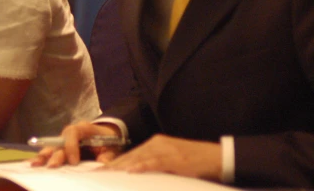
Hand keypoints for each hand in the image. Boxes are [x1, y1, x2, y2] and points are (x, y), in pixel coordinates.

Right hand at [31, 121, 123, 166]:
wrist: (109, 135)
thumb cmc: (109, 141)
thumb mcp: (112, 149)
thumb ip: (107, 157)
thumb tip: (101, 165)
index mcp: (84, 128)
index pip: (73, 133)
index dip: (71, 146)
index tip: (74, 162)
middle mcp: (71, 133)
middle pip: (59, 142)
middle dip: (55, 155)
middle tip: (52, 167)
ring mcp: (64, 140)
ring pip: (52, 146)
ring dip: (43, 156)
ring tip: (34, 164)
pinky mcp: (62, 148)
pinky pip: (51, 152)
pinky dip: (43, 158)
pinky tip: (34, 164)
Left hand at [104, 134, 221, 180]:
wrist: (219, 157)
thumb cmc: (197, 163)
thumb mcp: (173, 163)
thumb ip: (157, 166)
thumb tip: (140, 176)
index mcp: (156, 144)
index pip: (131, 154)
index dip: (116, 163)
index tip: (101, 171)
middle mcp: (158, 143)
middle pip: (131, 155)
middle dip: (114, 165)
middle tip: (98, 174)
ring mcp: (166, 149)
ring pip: (139, 157)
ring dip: (122, 166)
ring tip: (108, 174)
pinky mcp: (175, 157)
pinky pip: (155, 162)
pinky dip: (142, 166)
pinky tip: (131, 171)